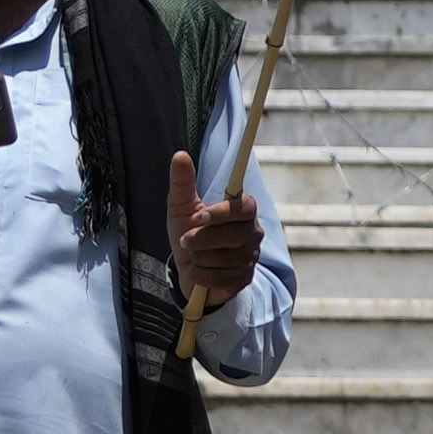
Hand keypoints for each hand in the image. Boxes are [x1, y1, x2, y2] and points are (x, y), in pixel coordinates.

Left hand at [181, 190, 264, 305]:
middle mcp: (253, 231)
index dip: (221, 213)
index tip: (197, 217)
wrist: (188, 267)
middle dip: (200, 239)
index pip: (243, 207)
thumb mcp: (181, 206)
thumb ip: (183, 182)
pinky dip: (202, 276)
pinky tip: (201, 271)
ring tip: (195, 256)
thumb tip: (180, 155)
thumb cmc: (188, 231)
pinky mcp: (245, 278)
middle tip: (185, 240)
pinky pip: (221, 279)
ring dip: (199, 259)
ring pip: (224, 259)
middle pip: (232, 235)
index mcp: (242, 209)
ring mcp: (251, 256)